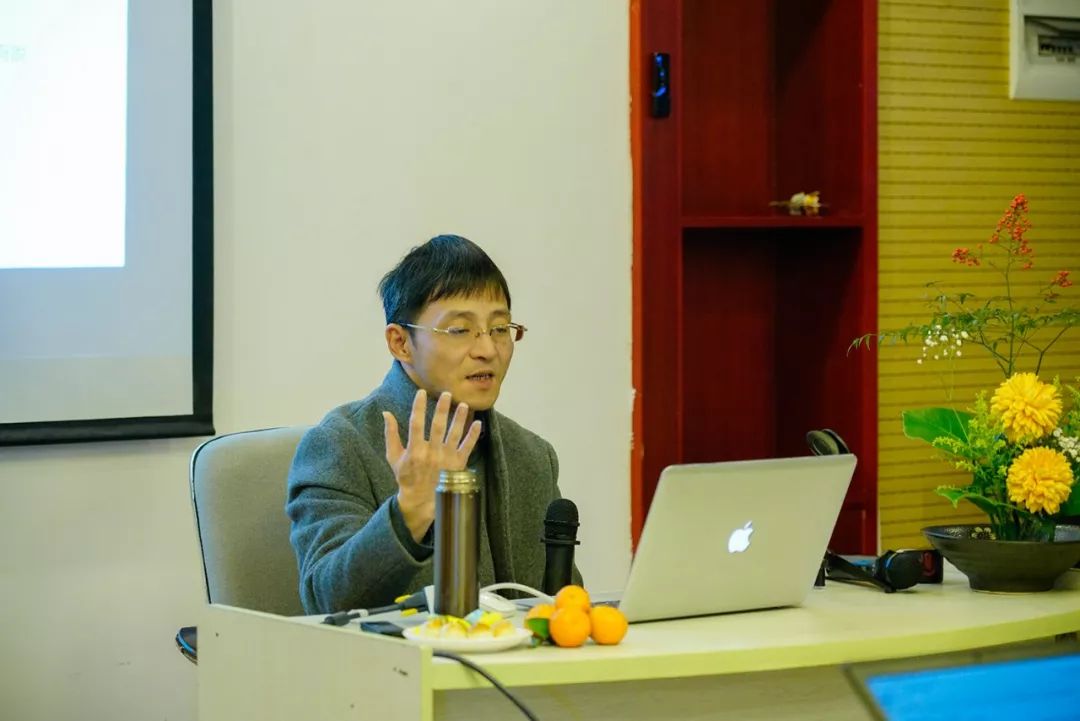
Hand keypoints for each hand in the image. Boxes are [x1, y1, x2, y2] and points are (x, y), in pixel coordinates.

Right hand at [383, 389, 481, 541]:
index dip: (418, 407)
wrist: (421, 501)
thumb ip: (391, 435)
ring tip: (464, 405)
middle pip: (437, 427)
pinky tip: (477, 423)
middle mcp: (431, 453)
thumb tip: (386, 414)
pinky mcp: (458, 465)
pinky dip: (473, 436)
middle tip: (447, 394)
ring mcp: (446, 459)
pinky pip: (467, 448)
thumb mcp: (394, 457)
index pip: (415, 424)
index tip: (421, 393)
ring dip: (459, 419)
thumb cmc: (406, 476)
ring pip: (454, 435)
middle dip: (442, 409)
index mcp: (414, 450)